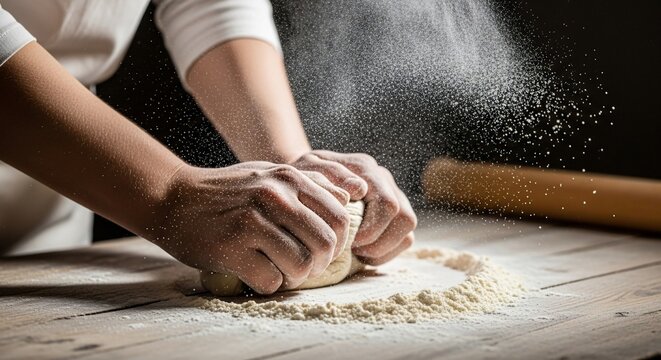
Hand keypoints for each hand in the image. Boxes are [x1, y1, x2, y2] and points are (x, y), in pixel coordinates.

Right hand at [149, 162, 349, 293]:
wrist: (174, 199)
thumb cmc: (228, 191)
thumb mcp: (270, 174)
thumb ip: (311, 182)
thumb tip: (350, 196)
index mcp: (289, 178)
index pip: (339, 218)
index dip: (337, 243)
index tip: (320, 251)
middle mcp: (274, 196)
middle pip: (325, 245)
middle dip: (320, 264)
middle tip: (304, 267)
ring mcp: (251, 222)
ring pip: (301, 266)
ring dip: (295, 277)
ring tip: (281, 271)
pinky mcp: (230, 248)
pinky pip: (270, 280)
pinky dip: (268, 284)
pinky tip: (256, 272)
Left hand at [290, 150, 416, 264]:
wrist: (302, 180)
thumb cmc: (302, 177)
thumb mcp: (307, 170)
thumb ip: (329, 174)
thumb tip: (359, 188)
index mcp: (366, 168)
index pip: (387, 204)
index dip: (371, 230)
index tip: (348, 240)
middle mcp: (383, 180)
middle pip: (404, 219)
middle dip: (378, 243)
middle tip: (353, 249)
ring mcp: (392, 196)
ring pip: (407, 231)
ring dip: (383, 249)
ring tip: (357, 252)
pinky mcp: (392, 215)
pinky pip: (404, 240)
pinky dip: (385, 253)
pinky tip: (361, 253)